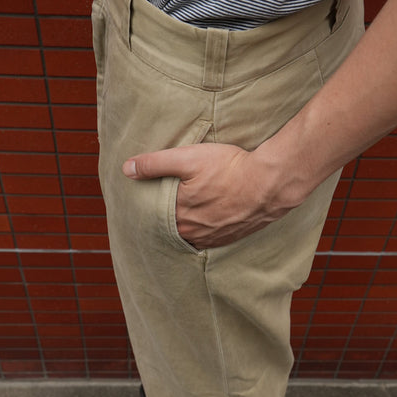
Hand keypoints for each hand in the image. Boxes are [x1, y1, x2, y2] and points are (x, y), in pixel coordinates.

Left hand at [122, 142, 294, 248]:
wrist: (270, 183)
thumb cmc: (229, 168)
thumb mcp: (188, 158)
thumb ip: (155, 164)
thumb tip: (126, 169)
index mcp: (178, 218)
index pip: (153, 216)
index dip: (148, 208)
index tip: (144, 200)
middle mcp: (193, 233)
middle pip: (171, 228)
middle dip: (165, 218)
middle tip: (162, 206)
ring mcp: (213, 238)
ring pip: (190, 235)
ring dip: (185, 226)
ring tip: (183, 212)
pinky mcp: (230, 237)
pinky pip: (209, 238)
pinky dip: (203, 230)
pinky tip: (205, 219)